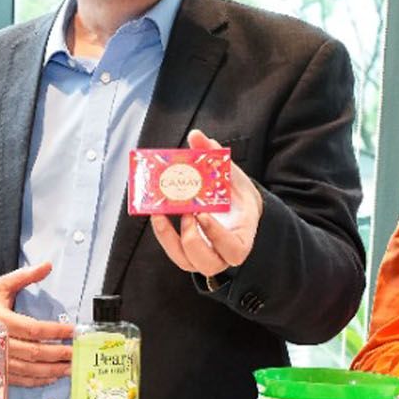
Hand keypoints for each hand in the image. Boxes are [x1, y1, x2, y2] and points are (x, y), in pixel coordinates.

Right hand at [0, 261, 73, 388]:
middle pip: (35, 352)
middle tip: (78, 353)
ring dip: (52, 370)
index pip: (34, 329)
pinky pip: (20, 379)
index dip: (56, 331)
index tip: (73, 331)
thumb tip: (47, 265)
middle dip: (59, 354)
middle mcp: (0, 342)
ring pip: (30, 369)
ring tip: (70, 367)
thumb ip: (25, 277)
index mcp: (1, 320)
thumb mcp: (1, 285)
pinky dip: (37, 380)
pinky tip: (51, 377)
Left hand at [149, 128, 261, 277]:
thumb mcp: (232, 176)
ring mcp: (205, 258)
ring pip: (186, 262)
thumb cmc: (237, 197)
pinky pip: (174, 253)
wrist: (237, 213)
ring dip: (171, 238)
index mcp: (242, 238)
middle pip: (208, 263)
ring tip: (163, 212)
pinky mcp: (189, 255)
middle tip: (186, 212)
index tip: (202, 214)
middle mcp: (223, 255)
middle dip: (192, 238)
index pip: (234, 249)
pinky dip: (163, 235)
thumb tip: (196, 135)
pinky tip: (156, 214)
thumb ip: (216, 158)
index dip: (217, 236)